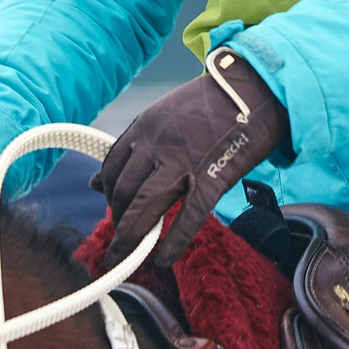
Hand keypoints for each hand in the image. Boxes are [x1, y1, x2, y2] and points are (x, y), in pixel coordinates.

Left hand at [94, 49, 288, 266]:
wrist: (252, 89)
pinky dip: (174, 242)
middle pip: (123, 191)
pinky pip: (188, 217)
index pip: (111, 168)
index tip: (115, 206)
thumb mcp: (162, 115)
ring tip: (128, 254)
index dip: (109, 193)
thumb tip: (95, 180)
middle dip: (118, 218)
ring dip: (132, 235)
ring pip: (145, 206)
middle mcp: (157, 146)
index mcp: (144, 127)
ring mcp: (184, 163)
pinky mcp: (212, 178)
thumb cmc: (209, 105)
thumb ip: (132, 147)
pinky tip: (164, 259)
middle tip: (122, 236)